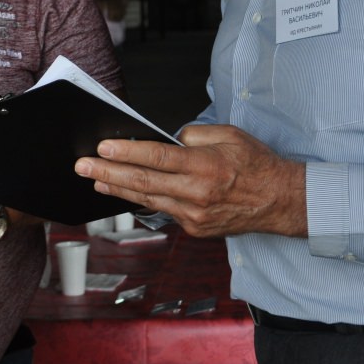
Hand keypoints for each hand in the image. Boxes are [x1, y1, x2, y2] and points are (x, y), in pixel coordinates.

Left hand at [74, 124, 307, 238]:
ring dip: (118, 188)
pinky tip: (126, 191)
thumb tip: (167, 140)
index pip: (157, 157)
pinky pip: (163, 211)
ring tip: (95, 178)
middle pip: (144, 182)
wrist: (280, 201)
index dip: (127, 152)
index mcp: (205, 166)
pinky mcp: (194, 229)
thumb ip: (194, 135)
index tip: (103, 147)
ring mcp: (194, 215)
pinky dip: (143, 200)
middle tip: (82, 165)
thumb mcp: (229, 135)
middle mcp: (197, 193)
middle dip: (108, 172)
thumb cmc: (257, 165)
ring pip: (147, 200)